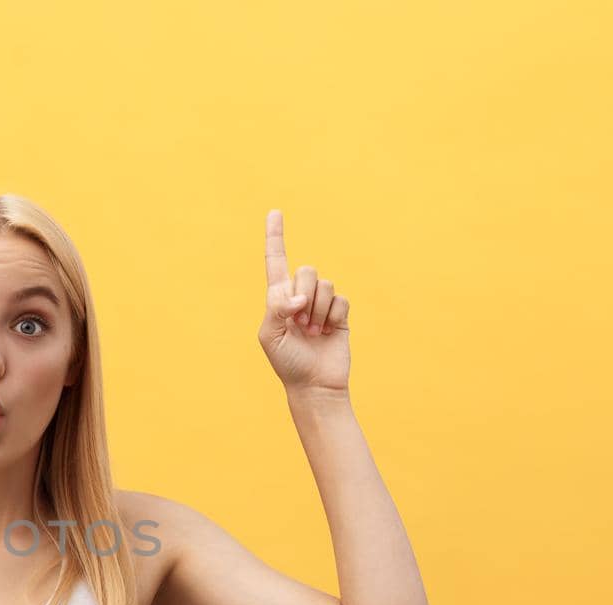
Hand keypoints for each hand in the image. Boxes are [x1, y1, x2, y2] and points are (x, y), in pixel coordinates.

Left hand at [256, 209, 349, 393]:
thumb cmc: (287, 362)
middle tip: (299, 323)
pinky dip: (333, 316)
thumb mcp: (271, 336)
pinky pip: (341, 299)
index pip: (276, 261)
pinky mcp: (340, 313)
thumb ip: (278, 308)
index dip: (275, 236)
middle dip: (304, 294)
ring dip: (318, 310)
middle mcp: (300, 295)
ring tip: (312, 332)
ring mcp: (321, 304)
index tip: (275, 212)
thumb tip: (298, 297)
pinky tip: (328, 332)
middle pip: (307, 270)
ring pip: (325, 284)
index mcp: (278, 298)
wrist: (314, 384)